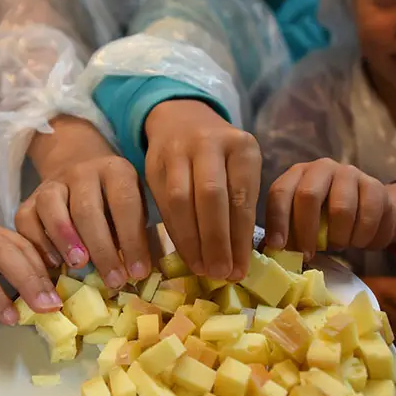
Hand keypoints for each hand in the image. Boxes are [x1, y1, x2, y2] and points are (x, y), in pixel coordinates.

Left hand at [0, 221, 62, 323]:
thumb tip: (17, 313)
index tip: (14, 319)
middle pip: (1, 251)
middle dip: (27, 280)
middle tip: (48, 307)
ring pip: (18, 245)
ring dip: (39, 273)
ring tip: (53, 300)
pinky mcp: (2, 230)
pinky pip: (26, 243)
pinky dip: (41, 264)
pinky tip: (52, 283)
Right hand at [15, 154, 148, 288]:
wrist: (79, 167)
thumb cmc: (114, 200)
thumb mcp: (135, 206)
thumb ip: (138, 232)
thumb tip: (139, 272)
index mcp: (115, 171)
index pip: (125, 203)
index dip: (132, 240)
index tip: (139, 272)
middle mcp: (82, 172)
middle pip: (87, 208)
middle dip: (101, 248)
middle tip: (113, 280)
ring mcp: (53, 184)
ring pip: (51, 206)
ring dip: (65, 239)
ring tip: (79, 266)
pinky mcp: (29, 199)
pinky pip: (25, 219)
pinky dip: (38, 243)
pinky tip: (53, 263)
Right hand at [144, 100, 259, 280]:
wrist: (182, 121)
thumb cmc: (221, 156)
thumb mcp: (241, 167)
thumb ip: (242, 205)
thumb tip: (239, 260)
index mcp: (241, 146)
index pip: (241, 197)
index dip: (240, 238)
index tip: (241, 269)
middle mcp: (209, 143)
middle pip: (211, 197)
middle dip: (216, 241)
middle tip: (221, 273)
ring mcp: (178, 151)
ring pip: (182, 201)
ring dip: (192, 241)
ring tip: (202, 268)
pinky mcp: (154, 162)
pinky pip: (163, 203)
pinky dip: (175, 232)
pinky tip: (185, 252)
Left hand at [265, 158, 395, 260]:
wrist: (369, 211)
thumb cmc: (327, 220)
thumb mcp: (304, 224)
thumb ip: (289, 235)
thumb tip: (273, 253)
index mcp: (297, 175)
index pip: (280, 192)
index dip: (277, 220)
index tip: (277, 246)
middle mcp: (322, 168)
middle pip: (308, 195)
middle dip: (306, 231)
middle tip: (308, 255)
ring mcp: (349, 173)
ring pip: (341, 210)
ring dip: (338, 238)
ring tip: (338, 245)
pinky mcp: (374, 186)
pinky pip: (368, 217)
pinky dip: (362, 237)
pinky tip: (359, 241)